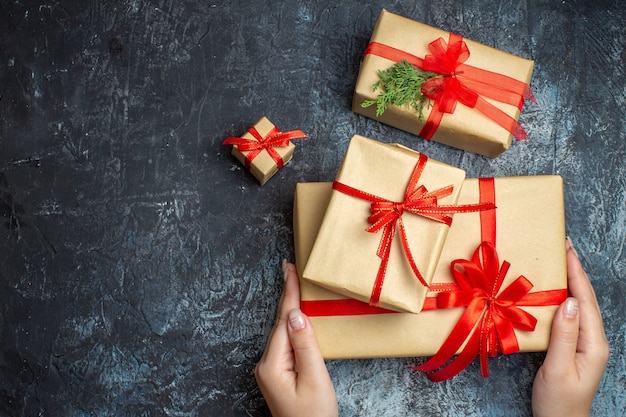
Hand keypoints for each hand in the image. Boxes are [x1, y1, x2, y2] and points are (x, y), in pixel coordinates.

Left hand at [255, 261, 337, 416]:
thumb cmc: (314, 416)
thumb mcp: (315, 380)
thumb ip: (306, 346)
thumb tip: (297, 314)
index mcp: (273, 364)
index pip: (284, 320)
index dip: (289, 293)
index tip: (289, 269)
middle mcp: (266, 364)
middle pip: (281, 323)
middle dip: (289, 296)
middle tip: (292, 269)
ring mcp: (270, 369)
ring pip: (283, 332)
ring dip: (291, 309)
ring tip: (295, 285)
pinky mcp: (278, 372)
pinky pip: (286, 342)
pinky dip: (293, 326)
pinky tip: (297, 316)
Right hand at [532, 239, 608, 416]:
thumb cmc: (558, 402)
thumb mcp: (558, 369)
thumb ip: (564, 335)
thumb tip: (567, 302)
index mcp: (593, 344)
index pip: (585, 301)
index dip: (576, 274)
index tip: (567, 250)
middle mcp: (593, 340)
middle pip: (586, 299)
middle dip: (575, 271)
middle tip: (563, 247)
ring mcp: (585, 343)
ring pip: (578, 306)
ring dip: (570, 282)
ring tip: (559, 261)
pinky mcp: (573, 346)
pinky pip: (569, 316)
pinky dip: (562, 298)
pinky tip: (553, 291)